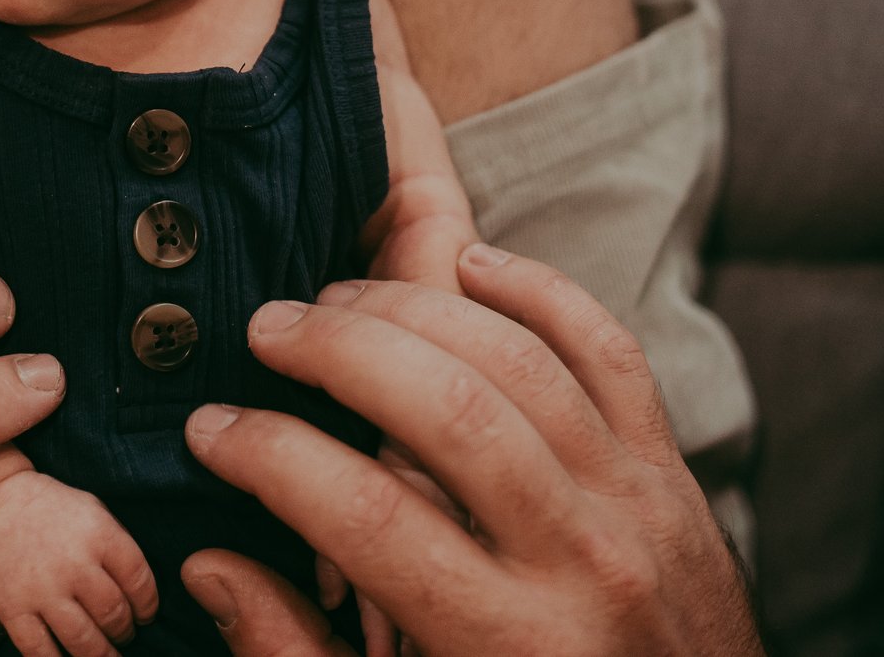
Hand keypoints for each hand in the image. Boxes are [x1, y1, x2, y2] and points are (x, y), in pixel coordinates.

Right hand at [0, 470, 158, 656]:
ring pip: (84, 642)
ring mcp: (43, 591)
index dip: (148, 605)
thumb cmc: (45, 504)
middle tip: (123, 635)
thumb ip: (116, 543)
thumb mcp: (91, 508)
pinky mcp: (13, 609)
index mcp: (99, 535)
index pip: (139, 582)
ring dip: (101, 655)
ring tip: (104, 655)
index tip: (145, 615)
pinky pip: (41, 651)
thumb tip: (137, 585)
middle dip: (124, 632)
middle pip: (114, 615)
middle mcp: (75, 565)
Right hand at [177, 245, 760, 656]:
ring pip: (523, 361)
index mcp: (508, 646)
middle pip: (449, 410)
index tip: (210, 430)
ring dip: (419, 308)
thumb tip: (212, 565)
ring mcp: (640, 507)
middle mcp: (583, 565)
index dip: (270, 457)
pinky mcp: (673, 477)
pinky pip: (611, 352)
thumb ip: (297, 656)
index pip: (366, 517)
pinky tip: (470, 265)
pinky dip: (542, 293)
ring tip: (337, 299)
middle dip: (340, 351)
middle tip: (264, 329)